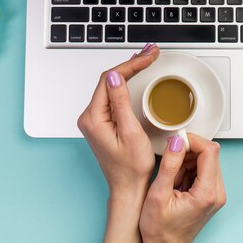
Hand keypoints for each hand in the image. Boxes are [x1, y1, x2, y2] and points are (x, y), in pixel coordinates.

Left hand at [78, 43, 159, 242]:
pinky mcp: (102, 122)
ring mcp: (95, 119)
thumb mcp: (130, 132)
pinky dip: (126, 83)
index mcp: (94, 118)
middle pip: (110, 79)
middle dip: (132, 63)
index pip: (111, 79)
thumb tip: (116, 76)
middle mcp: (90, 117)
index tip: (148, 56)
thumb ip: (120, 102)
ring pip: (111, 85)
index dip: (131, 64)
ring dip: (129, 71)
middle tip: (151, 52)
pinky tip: (136, 76)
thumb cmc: (131, 168)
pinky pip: (112, 95)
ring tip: (146, 58)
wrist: (128, 189)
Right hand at [140, 133, 226, 242]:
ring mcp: (215, 194)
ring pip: (206, 161)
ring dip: (188, 161)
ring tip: (172, 177)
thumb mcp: (158, 194)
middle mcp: (217, 193)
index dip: (192, 141)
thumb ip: (170, 165)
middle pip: (210, 154)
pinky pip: (203, 170)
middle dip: (189, 151)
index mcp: (207, 193)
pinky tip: (176, 182)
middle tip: (170, 161)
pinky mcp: (211, 194)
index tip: (176, 142)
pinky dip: (189, 169)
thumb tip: (176, 142)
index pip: (210, 151)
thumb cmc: (160, 230)